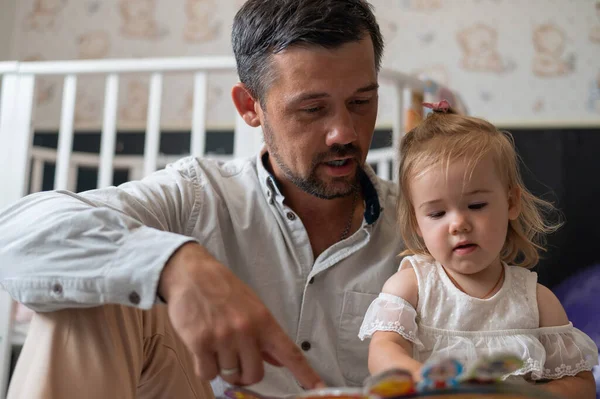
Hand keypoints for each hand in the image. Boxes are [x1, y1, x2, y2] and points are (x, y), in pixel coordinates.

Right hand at [159, 242, 323, 387]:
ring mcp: (223, 338)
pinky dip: (205, 367)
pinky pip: (207, 374)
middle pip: (254, 375)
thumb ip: (265, 336)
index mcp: (264, 321)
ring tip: (216, 343)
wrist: (192, 273)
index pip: (289, 352)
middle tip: (235, 359)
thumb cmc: (223, 289)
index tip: (319, 389)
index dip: (305, 374)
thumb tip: (278, 360)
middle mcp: (246, 331)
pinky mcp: (200, 343)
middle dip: (245, 374)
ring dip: (222, 367)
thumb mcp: (252, 307)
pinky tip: (203, 349)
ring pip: (229, 375)